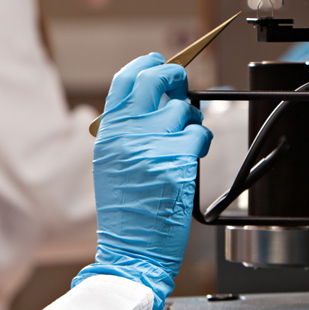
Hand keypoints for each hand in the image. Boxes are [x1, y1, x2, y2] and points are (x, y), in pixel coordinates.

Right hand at [72, 53, 211, 309]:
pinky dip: (200, 142)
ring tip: (181, 143)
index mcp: (108, 133)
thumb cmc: (124, 211)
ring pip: (183, 110)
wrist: (131, 248)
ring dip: (189, 121)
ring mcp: (153, 145)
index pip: (124, 81)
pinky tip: (190, 158)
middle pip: (155, 80)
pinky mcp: (178, 160)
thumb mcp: (110, 164)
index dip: (144, 65)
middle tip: (180, 82)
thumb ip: (125, 130)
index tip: (156, 61)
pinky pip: (199, 134)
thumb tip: (153, 100)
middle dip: (174, 75)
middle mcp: (128, 133)